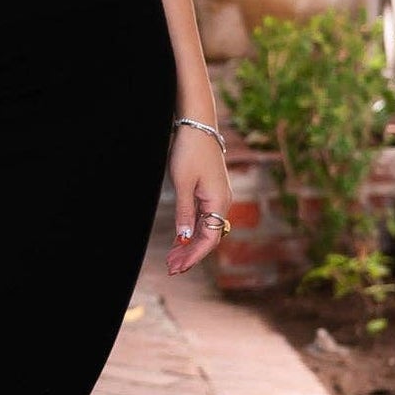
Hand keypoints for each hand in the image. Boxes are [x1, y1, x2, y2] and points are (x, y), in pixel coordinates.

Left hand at [166, 123, 231, 276]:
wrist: (198, 126)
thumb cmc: (190, 152)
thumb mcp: (183, 184)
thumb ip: (184, 213)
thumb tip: (185, 239)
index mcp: (219, 202)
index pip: (209, 239)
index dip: (193, 256)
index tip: (177, 268)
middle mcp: (222, 203)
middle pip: (208, 237)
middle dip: (190, 254)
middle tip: (171, 268)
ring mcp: (218, 198)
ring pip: (205, 229)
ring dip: (190, 244)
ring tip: (172, 258)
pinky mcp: (211, 193)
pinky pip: (203, 218)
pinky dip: (191, 231)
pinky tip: (180, 241)